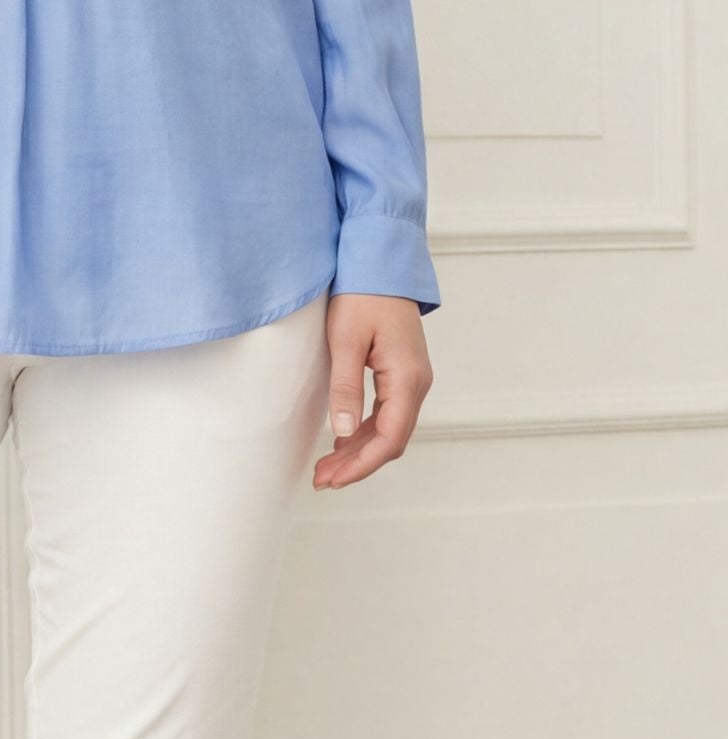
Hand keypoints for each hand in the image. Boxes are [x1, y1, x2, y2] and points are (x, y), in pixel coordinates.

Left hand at [311, 293, 433, 490]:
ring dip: (360, 448)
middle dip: (357, 463)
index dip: (361, 465)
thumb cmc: (363, 293)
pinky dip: (365, 429)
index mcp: (407, 378)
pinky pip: (387, 411)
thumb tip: (340, 432)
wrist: (381, 259)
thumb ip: (345, 387)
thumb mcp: (346, 339)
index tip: (332, 479)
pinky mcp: (402, 370)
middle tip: (323, 478)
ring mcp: (412, 377)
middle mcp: (417, 382)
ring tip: (327, 465)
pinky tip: (342, 436)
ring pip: (389, 427)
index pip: (389, 439)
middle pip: (390, 439)